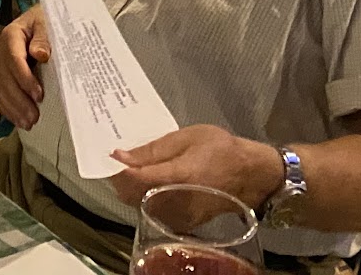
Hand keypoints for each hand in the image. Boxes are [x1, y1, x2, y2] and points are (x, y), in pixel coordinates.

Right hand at [0, 6, 49, 129]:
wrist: (37, 22)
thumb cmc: (44, 23)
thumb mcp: (46, 23)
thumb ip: (44, 37)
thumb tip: (40, 54)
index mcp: (11, 35)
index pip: (14, 58)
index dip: (24, 78)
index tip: (38, 95)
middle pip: (4, 77)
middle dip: (18, 99)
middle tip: (34, 117)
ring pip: (0, 88)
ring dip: (13, 108)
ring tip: (28, 123)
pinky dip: (7, 108)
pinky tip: (17, 120)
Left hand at [109, 125, 283, 210]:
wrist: (253, 176)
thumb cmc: (221, 149)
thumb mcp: (186, 138)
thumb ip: (152, 149)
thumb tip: (120, 156)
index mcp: (176, 176)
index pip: (132, 179)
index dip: (114, 169)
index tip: (107, 154)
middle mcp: (175, 202)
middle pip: (130, 196)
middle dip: (120, 179)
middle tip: (122, 158)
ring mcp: (180, 216)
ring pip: (140, 205)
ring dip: (132, 188)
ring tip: (137, 167)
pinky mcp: (185, 223)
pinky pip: (154, 211)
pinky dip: (147, 197)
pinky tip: (152, 180)